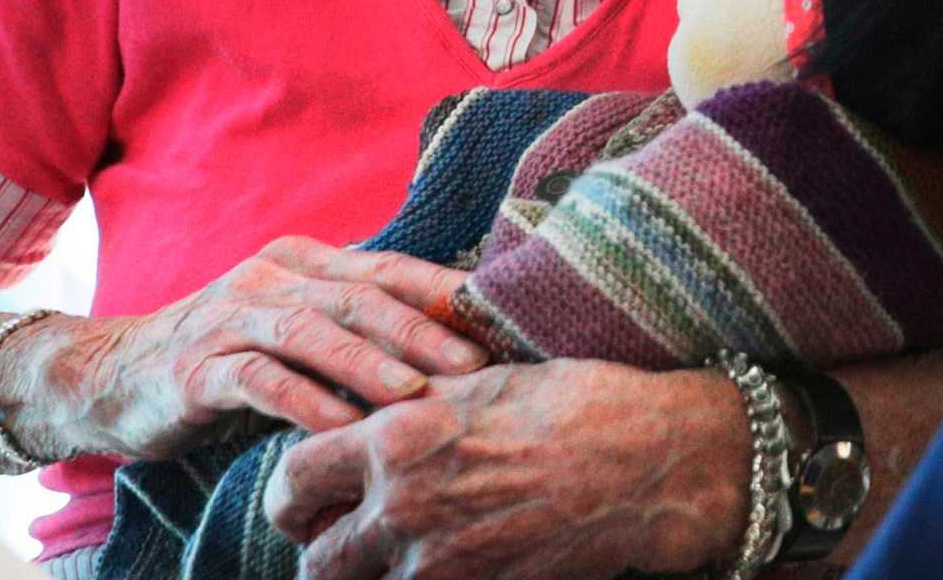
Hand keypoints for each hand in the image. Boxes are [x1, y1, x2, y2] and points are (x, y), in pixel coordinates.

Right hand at [12, 238, 484, 461]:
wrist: (113, 375)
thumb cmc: (226, 357)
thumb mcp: (295, 331)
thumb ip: (355, 330)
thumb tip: (452, 347)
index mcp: (304, 262)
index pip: (388, 269)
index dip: (444, 293)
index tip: (500, 322)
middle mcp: (271, 278)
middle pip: (359, 297)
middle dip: (421, 329)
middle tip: (475, 363)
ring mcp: (231, 318)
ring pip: (312, 332)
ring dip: (368, 363)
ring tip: (416, 394)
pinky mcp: (197, 366)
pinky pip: (257, 378)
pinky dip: (301, 399)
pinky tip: (337, 425)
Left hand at [263, 358, 750, 579]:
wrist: (652, 462)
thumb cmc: (575, 403)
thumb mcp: (480, 382)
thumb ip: (411, 409)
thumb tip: (367, 420)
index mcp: (398, 440)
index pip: (292, 480)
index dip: (290, 495)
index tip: (307, 497)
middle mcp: (404, 508)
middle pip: (315, 560)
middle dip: (322, 549)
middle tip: (345, 535)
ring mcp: (441, 564)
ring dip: (370, 576)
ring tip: (399, 552)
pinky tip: (450, 563)